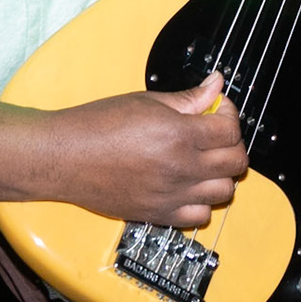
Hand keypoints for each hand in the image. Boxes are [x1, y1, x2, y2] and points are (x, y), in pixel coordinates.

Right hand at [32, 73, 248, 226]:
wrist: (65, 156)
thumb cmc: (98, 125)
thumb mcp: (146, 101)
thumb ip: (188, 97)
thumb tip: (216, 84)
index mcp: (179, 134)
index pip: (231, 130)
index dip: (231, 115)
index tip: (220, 109)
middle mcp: (180, 168)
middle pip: (236, 162)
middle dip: (232, 144)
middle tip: (216, 133)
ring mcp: (172, 195)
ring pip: (225, 192)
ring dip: (221, 174)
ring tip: (204, 160)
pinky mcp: (158, 215)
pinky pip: (200, 217)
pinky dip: (201, 203)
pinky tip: (188, 186)